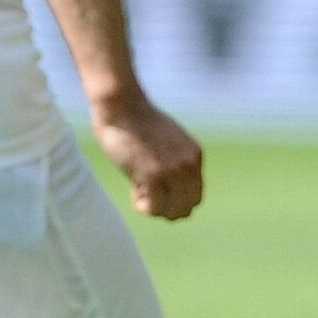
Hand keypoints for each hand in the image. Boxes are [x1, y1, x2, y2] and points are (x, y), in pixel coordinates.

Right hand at [91, 89, 203, 219]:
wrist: (122, 106)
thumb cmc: (136, 122)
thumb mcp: (168, 141)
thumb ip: (175, 162)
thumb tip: (171, 189)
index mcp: (194, 156)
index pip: (195, 196)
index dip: (175, 199)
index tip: (157, 190)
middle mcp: (189, 165)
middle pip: (186, 208)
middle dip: (165, 208)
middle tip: (146, 193)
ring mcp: (173, 171)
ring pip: (171, 212)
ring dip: (153, 207)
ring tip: (138, 188)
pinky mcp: (154, 175)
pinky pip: (153, 208)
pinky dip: (141, 205)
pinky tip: (133, 187)